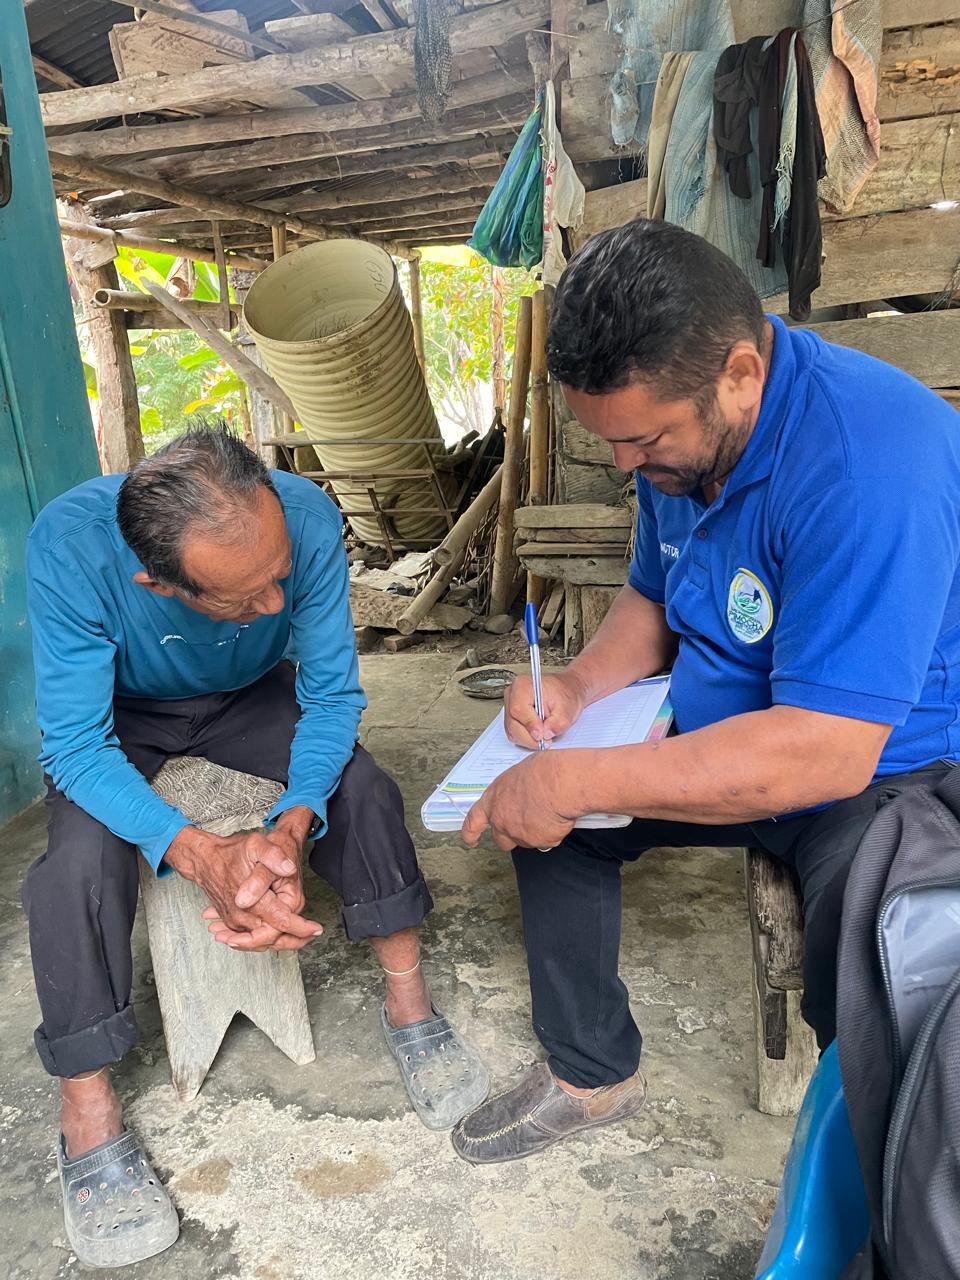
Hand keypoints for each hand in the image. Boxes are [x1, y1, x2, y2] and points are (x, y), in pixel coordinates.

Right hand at [165, 823, 321, 951]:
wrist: (204, 858)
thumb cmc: (230, 851)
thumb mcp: (255, 844)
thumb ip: (273, 856)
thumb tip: (288, 867)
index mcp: (254, 902)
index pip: (282, 922)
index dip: (301, 927)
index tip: (317, 929)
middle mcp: (243, 917)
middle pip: (272, 937)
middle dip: (294, 939)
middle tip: (313, 935)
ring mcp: (235, 921)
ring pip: (261, 940)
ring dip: (280, 941)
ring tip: (302, 938)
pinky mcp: (231, 921)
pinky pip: (250, 936)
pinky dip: (265, 938)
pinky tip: (279, 935)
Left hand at [461, 750, 583, 850]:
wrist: (559, 783)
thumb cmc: (540, 772)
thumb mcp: (516, 776)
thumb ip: (512, 793)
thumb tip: (519, 796)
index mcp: (493, 801)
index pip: (473, 823)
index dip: (470, 834)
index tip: (471, 839)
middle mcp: (502, 822)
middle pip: (502, 840)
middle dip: (511, 836)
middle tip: (526, 823)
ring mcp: (521, 835)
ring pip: (527, 840)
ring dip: (536, 832)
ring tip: (549, 811)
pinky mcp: (541, 842)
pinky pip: (548, 839)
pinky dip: (554, 831)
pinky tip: (559, 815)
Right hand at [504, 670, 588, 749]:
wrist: (565, 691)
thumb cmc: (564, 694)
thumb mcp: (568, 708)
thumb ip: (558, 723)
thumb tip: (547, 734)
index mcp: (523, 686)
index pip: (518, 709)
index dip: (530, 724)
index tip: (542, 734)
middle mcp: (512, 695)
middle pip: (513, 723)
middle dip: (530, 737)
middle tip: (546, 741)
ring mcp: (509, 706)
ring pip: (512, 731)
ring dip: (528, 739)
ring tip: (545, 738)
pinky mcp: (511, 717)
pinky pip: (514, 733)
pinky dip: (526, 739)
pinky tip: (539, 735)